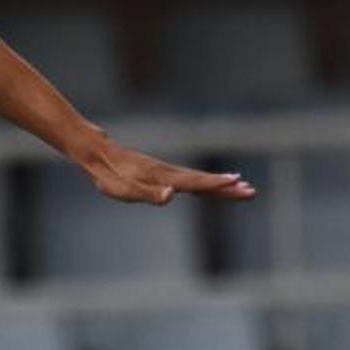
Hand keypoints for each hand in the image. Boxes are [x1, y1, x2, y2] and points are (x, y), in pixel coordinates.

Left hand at [83, 138, 254, 205]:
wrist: (98, 153)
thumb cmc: (108, 175)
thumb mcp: (123, 189)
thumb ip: (148, 193)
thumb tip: (172, 195)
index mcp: (164, 178)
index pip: (196, 183)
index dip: (216, 185)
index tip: (239, 185)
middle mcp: (169, 173)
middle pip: (203, 181)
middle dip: (227, 188)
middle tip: (252, 191)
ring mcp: (165, 172)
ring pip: (197, 179)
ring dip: (219, 184)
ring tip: (240, 186)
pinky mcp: (160, 173)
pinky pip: (188, 178)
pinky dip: (203, 181)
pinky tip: (208, 185)